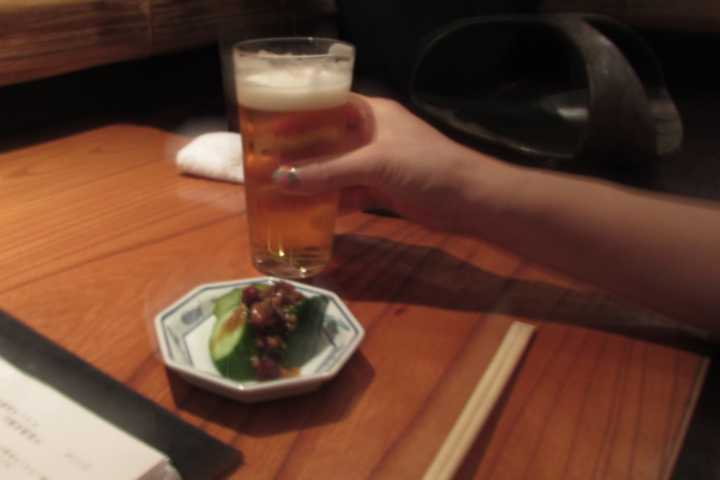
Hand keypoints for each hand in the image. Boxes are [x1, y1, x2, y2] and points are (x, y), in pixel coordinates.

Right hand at [271, 94, 505, 230]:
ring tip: (278, 189)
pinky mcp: (381, 189)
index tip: (269, 126)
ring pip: (336, 169)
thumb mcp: (374, 163)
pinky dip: (331, 201)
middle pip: (328, 139)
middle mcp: (371, 134)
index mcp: (371, 113)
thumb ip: (328, 172)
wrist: (469, 199)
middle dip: (301, 152)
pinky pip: (348, 192)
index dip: (300, 113)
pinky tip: (308, 211)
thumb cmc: (424, 166)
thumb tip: (280, 179)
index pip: (329, 104)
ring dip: (313, 179)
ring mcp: (376, 164)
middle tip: (266, 162)